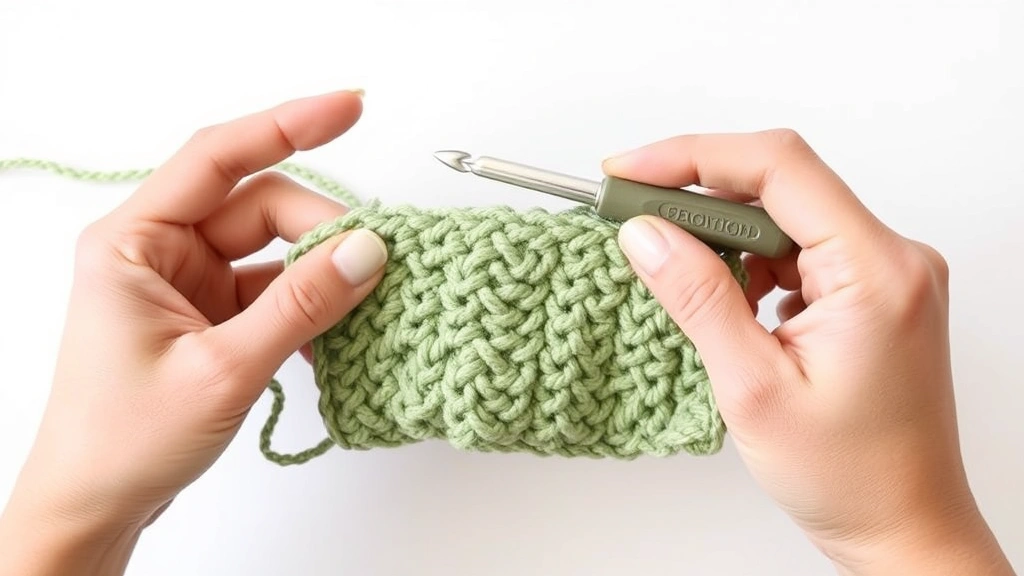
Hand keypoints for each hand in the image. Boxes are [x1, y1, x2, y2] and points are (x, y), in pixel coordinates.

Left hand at [0, 91, 387, 574]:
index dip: (287, 125)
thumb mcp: (223, 369)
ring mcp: (187, 282)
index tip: (348, 108)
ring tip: (364, 301)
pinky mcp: (210, 313)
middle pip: (259, 206)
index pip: (218, 157)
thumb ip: (299, 305)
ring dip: (319, 272)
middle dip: (320, 229)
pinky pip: (273, 288)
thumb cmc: (124, 439)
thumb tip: (366, 252)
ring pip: (273, 248)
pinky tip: (336, 332)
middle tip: (375, 261)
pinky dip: (308, 305)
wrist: (97, 504)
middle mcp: (159, 251)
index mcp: (134, 243)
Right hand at [604, 130, 1014, 574]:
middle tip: (628, 215)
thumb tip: (645, 233)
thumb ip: (698, 299)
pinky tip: (719, 299)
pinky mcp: (866, 290)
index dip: (693, 156)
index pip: (779, 168)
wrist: (901, 526)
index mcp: (876, 271)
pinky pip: (795, 249)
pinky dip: (746, 263)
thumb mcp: (753, 388)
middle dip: (696, 194)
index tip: (629, 172)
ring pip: (783, 215)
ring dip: (720, 235)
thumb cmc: (849, 476)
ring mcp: (882, 272)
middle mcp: (891, 257)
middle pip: (779, 184)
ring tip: (670, 271)